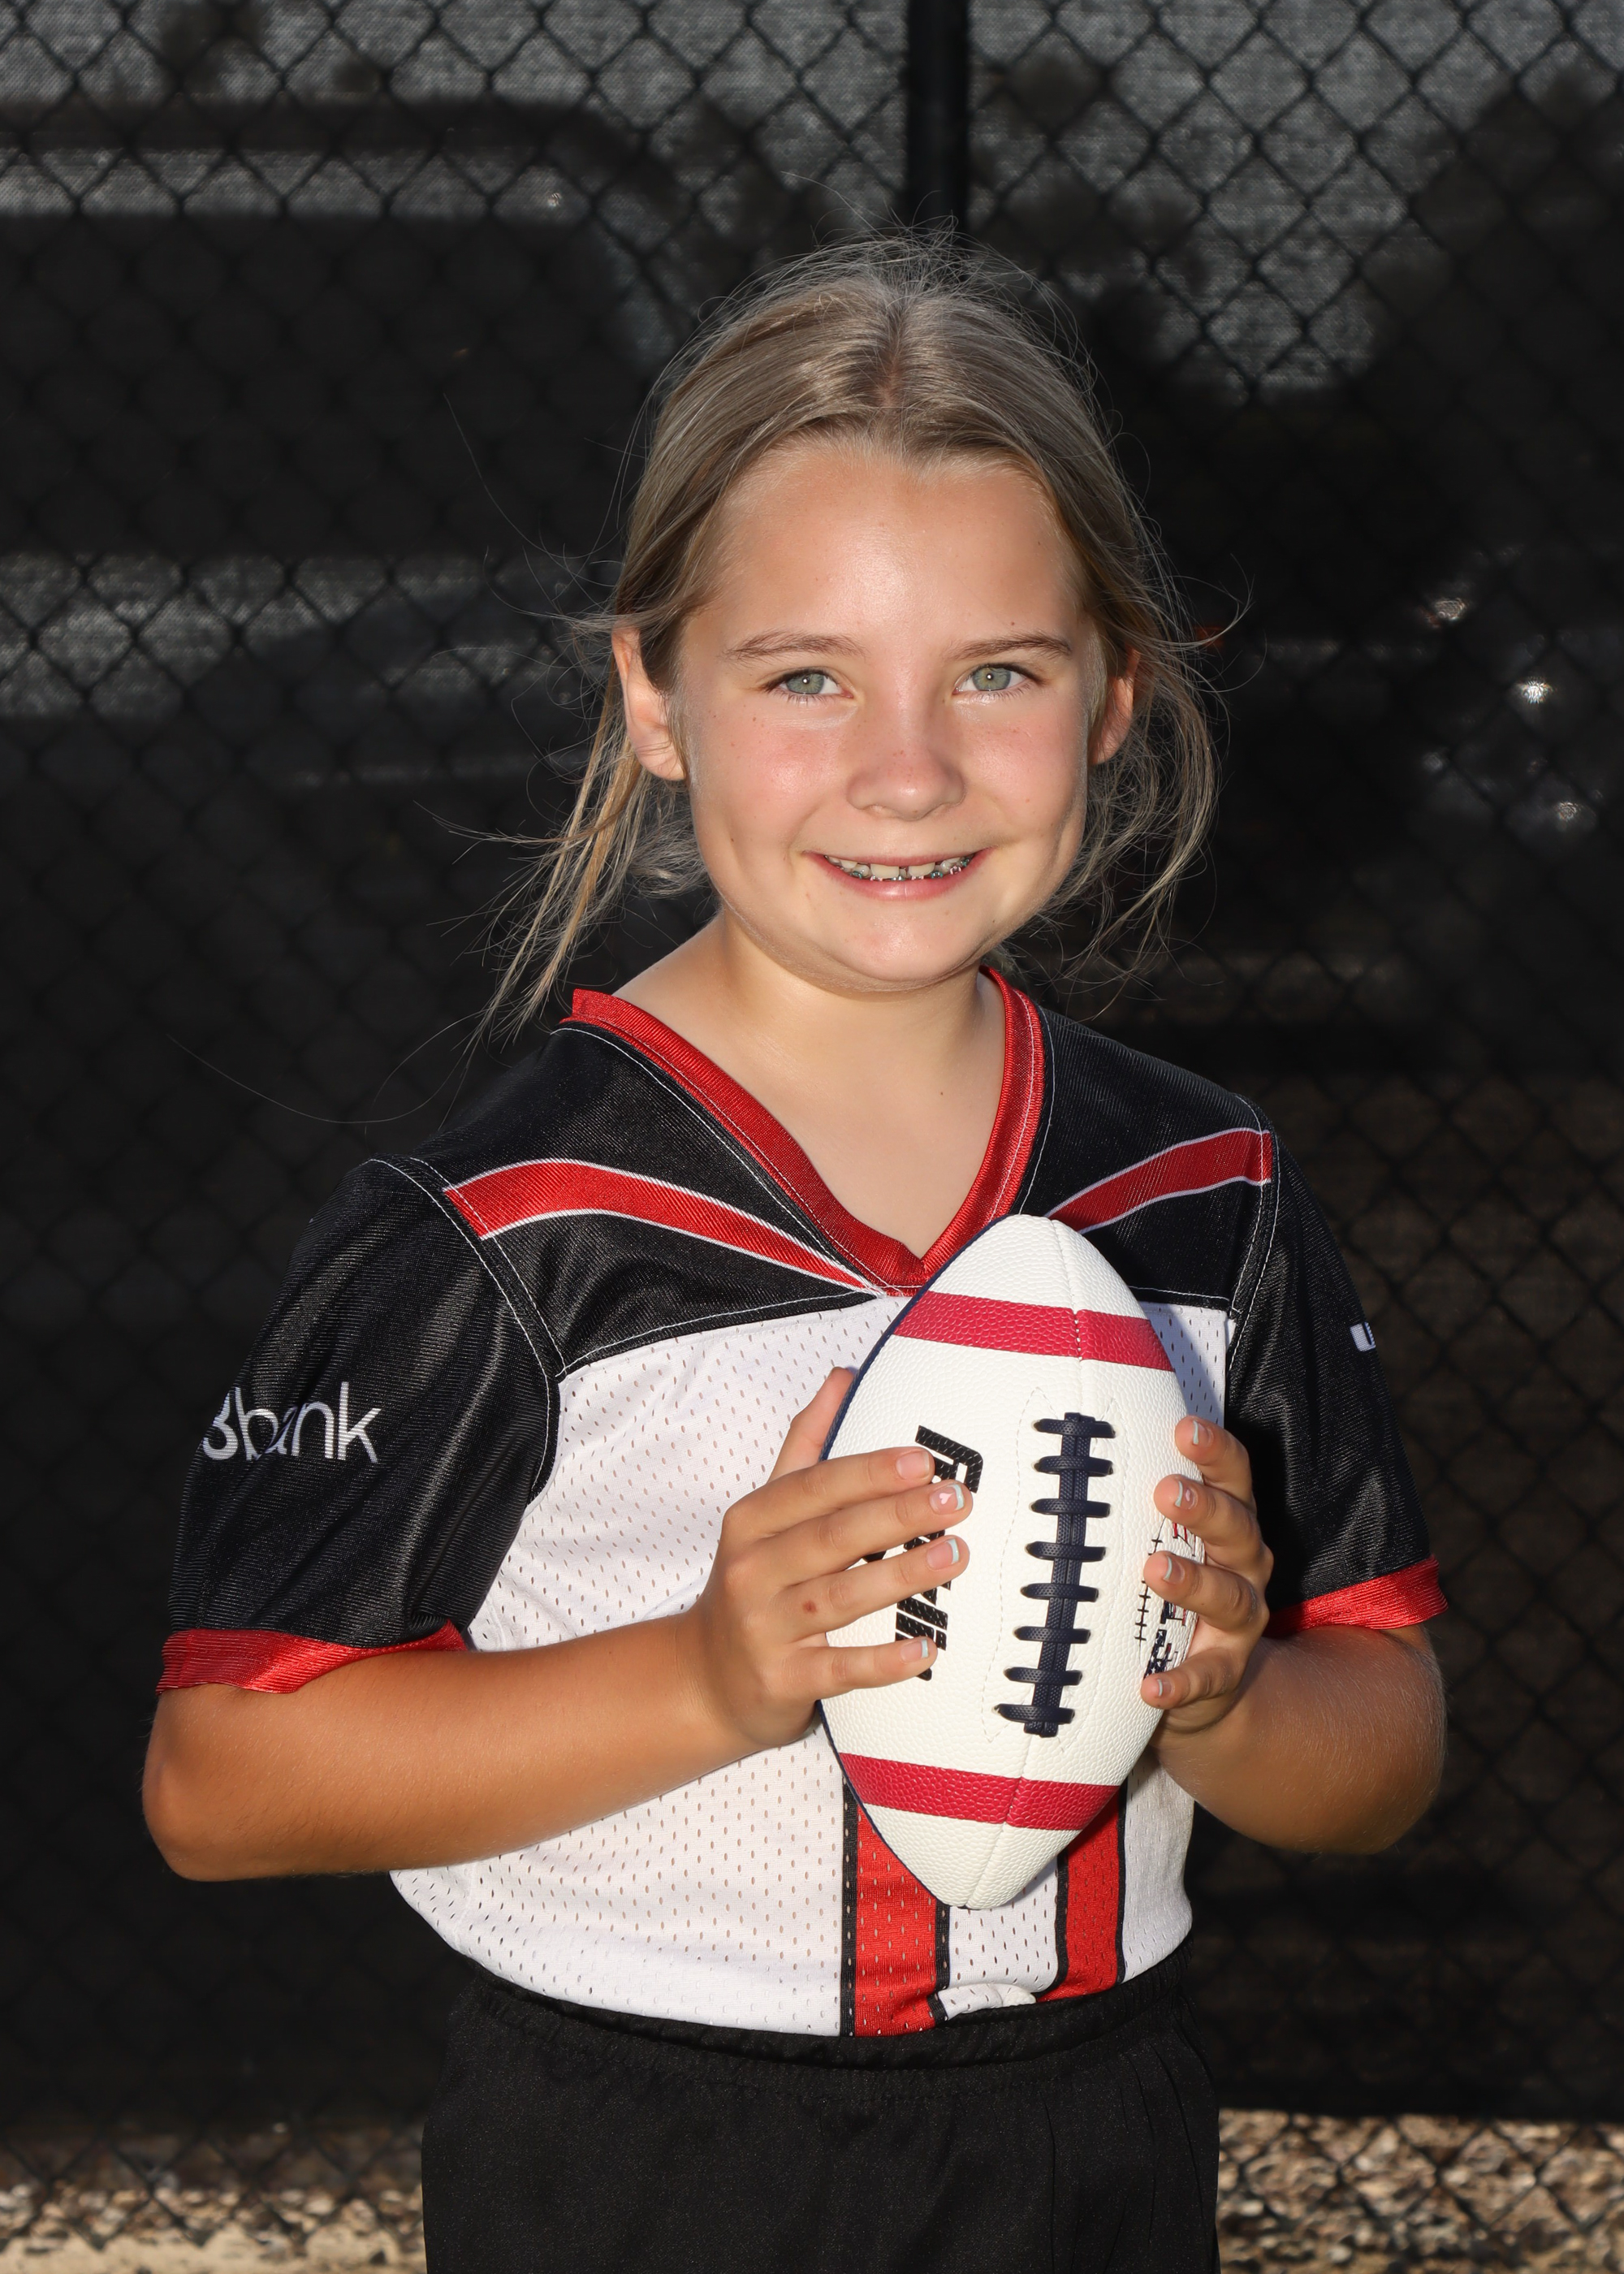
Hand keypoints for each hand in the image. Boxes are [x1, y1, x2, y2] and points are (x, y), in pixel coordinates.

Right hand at [675, 1369, 973, 1755]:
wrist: (706, 1679)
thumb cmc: (752, 1584)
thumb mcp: (764, 1513)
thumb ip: (805, 1445)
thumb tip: (842, 1379)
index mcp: (751, 1522)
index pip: (815, 1487)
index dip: (870, 1472)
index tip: (924, 1461)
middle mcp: (752, 1571)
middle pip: (832, 1537)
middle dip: (898, 1516)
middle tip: (955, 1501)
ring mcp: (766, 1629)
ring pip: (840, 1598)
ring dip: (901, 1575)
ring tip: (953, 1555)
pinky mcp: (783, 1681)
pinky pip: (840, 1669)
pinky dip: (884, 1661)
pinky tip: (926, 1648)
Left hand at [1139, 1416, 1271, 1735]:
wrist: (1207, 1681)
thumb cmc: (1171, 1590)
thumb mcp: (1163, 1540)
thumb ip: (1132, 1504)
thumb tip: (1064, 1454)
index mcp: (1229, 1524)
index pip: (1233, 1478)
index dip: (1215, 1451)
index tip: (1184, 1428)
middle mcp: (1243, 1566)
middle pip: (1237, 1529)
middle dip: (1204, 1508)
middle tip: (1166, 1491)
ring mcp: (1240, 1622)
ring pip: (1229, 1597)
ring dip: (1194, 1582)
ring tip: (1155, 1569)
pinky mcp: (1224, 1671)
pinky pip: (1207, 1677)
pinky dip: (1182, 1682)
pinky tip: (1152, 1686)